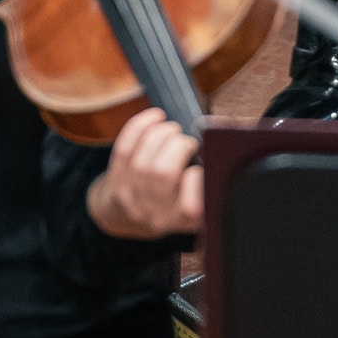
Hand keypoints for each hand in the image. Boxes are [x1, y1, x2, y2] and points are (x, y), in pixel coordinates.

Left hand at [87, 107, 202, 238]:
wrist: (127, 218)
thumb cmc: (174, 201)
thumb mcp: (198, 203)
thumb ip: (210, 184)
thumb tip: (222, 149)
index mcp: (184, 220)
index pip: (190, 206)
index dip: (195, 180)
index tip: (197, 168)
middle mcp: (156, 213)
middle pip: (162, 173)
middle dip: (178, 146)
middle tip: (186, 142)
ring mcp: (132, 199)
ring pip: (143, 160)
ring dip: (161, 134)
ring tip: (172, 130)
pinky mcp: (115, 182)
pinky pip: (124, 148)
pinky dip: (141, 126)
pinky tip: (156, 117)